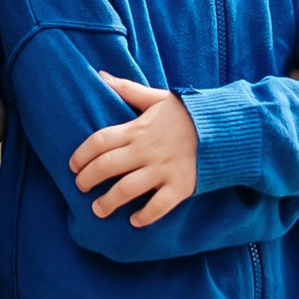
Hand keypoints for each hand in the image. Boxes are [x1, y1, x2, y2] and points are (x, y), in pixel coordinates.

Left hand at [72, 75, 199, 228]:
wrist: (225, 127)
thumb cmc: (188, 113)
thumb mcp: (157, 97)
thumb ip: (127, 89)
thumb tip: (100, 76)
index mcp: (138, 128)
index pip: (100, 142)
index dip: (82, 155)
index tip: (73, 166)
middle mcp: (147, 150)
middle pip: (107, 166)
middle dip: (88, 179)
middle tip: (80, 188)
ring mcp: (164, 169)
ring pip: (127, 189)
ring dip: (108, 202)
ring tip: (98, 210)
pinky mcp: (181, 186)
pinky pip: (158, 205)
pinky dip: (144, 216)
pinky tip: (134, 221)